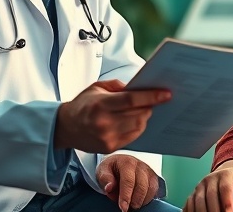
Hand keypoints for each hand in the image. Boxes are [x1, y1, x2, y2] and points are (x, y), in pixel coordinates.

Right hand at [54, 80, 170, 153]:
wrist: (66, 127)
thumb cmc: (83, 104)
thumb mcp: (97, 88)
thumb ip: (118, 86)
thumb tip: (139, 89)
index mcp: (100, 105)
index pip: (132, 100)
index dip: (152, 97)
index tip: (166, 94)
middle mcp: (104, 123)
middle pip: (139, 114)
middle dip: (150, 106)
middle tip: (154, 100)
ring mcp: (108, 137)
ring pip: (139, 126)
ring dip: (144, 116)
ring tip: (142, 109)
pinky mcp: (110, 147)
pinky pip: (133, 136)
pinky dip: (138, 126)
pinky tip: (134, 120)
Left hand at [97, 154, 160, 211]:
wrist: (118, 163)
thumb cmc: (110, 169)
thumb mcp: (102, 172)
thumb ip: (105, 179)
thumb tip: (109, 187)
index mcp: (126, 162)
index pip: (128, 181)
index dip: (126, 196)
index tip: (123, 207)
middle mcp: (139, 165)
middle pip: (142, 186)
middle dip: (135, 200)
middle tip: (128, 208)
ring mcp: (148, 170)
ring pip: (150, 188)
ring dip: (142, 200)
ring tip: (132, 205)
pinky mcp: (153, 177)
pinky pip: (155, 189)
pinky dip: (148, 198)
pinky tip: (140, 201)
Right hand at [184, 160, 232, 211]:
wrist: (224, 175)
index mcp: (224, 175)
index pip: (225, 188)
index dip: (227, 201)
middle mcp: (210, 179)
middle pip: (210, 195)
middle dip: (215, 209)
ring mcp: (200, 186)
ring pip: (198, 200)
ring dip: (203, 211)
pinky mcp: (193, 193)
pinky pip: (190, 202)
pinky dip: (192, 211)